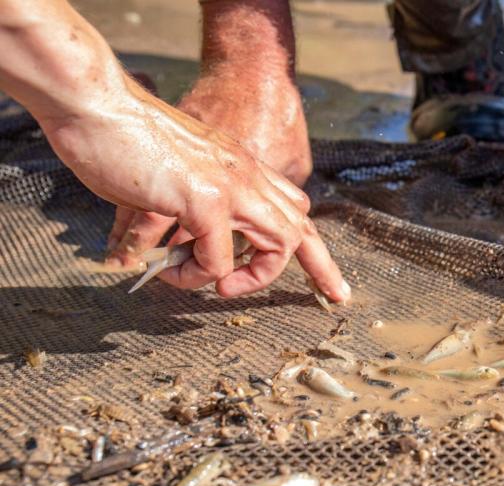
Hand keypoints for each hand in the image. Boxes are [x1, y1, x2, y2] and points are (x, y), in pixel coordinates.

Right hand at [44, 77, 346, 299]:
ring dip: (248, 278)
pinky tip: (169, 272)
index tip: (333, 285)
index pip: (295, 207)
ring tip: (209, 282)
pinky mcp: (204, 200)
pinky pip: (217, 260)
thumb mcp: (177, 168)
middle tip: (292, 293)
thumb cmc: (124, 136)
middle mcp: (246, 174)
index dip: (316, 249)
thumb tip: (189, 238)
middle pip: (303, 227)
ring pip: (280, 244)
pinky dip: (195, 276)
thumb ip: (196, 197)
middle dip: (318, 267)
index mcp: (242, 166)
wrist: (96, 102)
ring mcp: (230, 186)